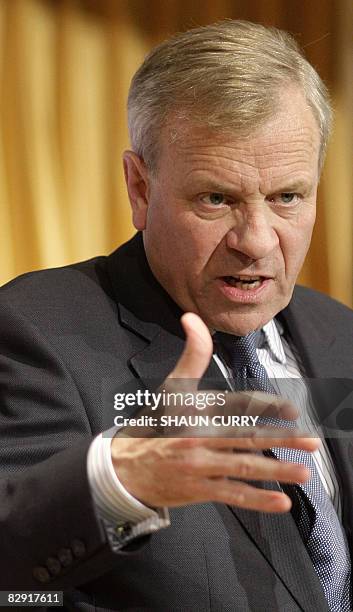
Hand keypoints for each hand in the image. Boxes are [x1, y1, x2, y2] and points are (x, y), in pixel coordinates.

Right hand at [111, 313, 319, 512]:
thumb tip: (191, 318)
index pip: (237, 404)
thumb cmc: (157, 424)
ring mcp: (200, 464)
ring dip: (276, 470)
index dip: (266, 406)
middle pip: (247, 436)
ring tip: (303, 473)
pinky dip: (258, 500)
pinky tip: (280, 503)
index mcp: (197, 409)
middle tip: (311, 442)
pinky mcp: (199, 489)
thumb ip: (192, 354)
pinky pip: (232, 494)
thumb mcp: (173, 387)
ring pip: (243, 466)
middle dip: (282, 439)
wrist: (126, 466)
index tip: (292, 410)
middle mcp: (199, 435)